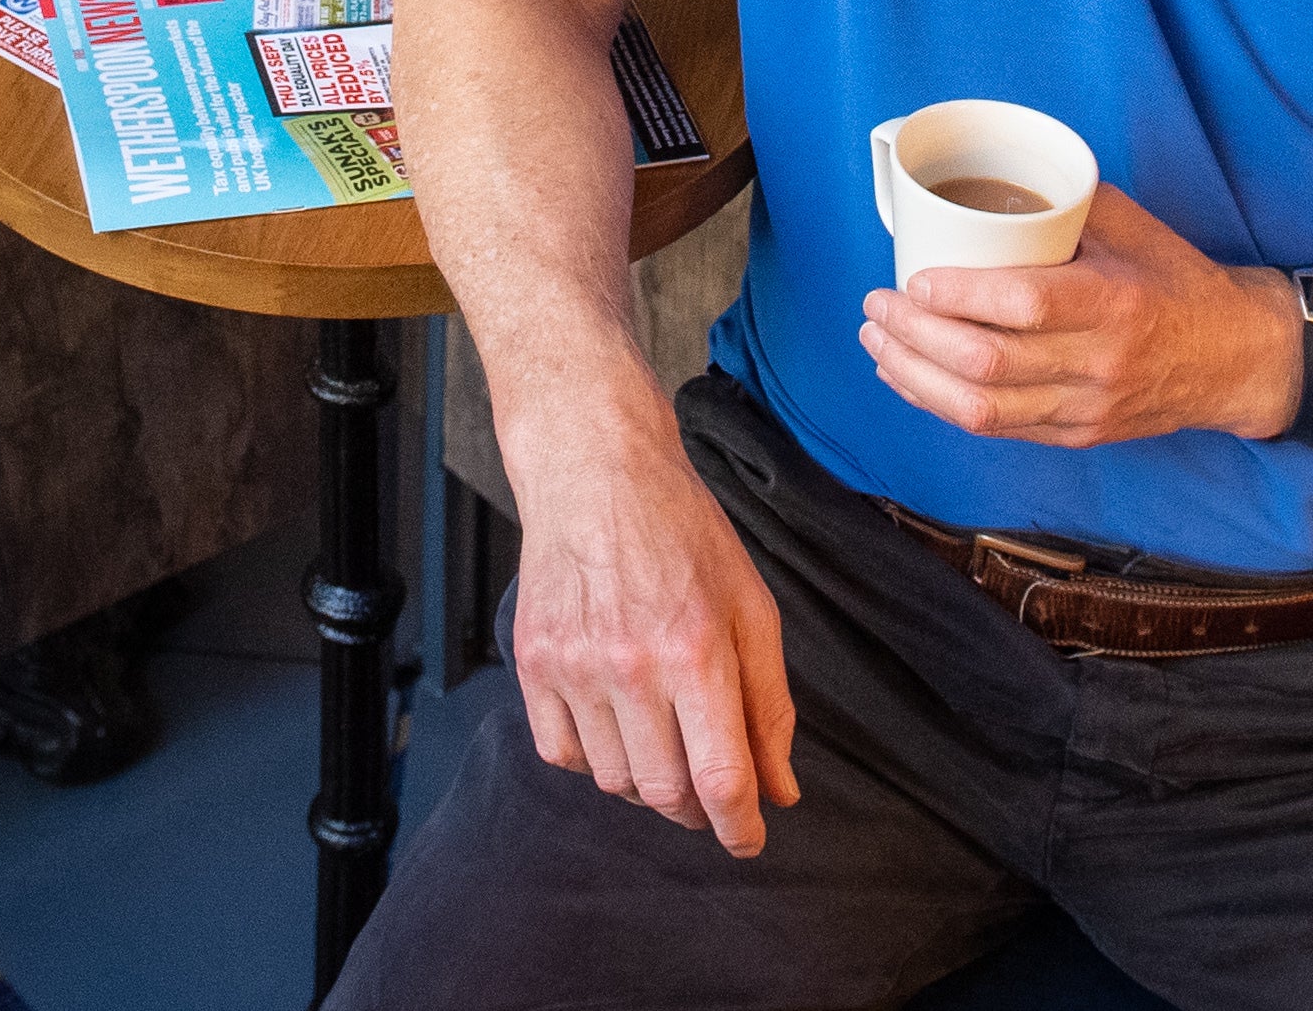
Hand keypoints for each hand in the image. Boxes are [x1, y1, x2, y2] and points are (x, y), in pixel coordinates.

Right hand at [504, 432, 801, 855]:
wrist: (596, 474)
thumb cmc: (683, 535)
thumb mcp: (751, 608)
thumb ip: (768, 707)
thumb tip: (779, 792)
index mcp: (696, 650)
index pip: (720, 778)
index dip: (739, 827)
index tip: (748, 839)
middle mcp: (631, 665)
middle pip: (665, 792)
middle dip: (697, 808)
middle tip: (709, 787)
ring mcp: (575, 666)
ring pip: (613, 780)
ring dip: (646, 782)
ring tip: (664, 740)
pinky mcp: (534, 663)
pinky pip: (562, 753)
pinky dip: (594, 757)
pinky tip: (616, 722)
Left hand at [859, 183, 1306, 449]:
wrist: (1235, 358)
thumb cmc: (1176, 280)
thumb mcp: (1131, 226)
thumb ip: (1063, 202)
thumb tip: (986, 171)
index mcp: (1115, 304)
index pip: (1024, 306)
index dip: (959, 295)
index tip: (914, 277)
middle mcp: (1099, 364)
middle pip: (989, 364)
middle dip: (917, 336)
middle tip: (878, 305)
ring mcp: (1086, 409)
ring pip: (982, 410)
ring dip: (916, 377)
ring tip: (877, 342)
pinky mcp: (1076, 436)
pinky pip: (997, 429)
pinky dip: (941, 404)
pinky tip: (907, 377)